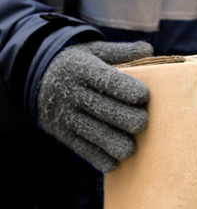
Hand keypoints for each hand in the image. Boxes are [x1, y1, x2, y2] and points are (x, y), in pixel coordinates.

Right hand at [37, 41, 151, 172]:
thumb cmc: (78, 64)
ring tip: (130, 138)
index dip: (136, 93)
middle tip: (140, 119)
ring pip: (109, 140)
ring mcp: (67, 118)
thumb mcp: (94, 50)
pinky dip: (110, 158)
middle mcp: (74, 94)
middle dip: (138, 120)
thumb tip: (149, 49)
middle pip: (118, 115)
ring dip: (127, 144)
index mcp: (83, 69)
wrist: (35, 79)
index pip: (114, 84)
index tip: (143, 96)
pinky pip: (93, 156)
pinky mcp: (64, 137)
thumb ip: (123, 52)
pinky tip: (116, 151)